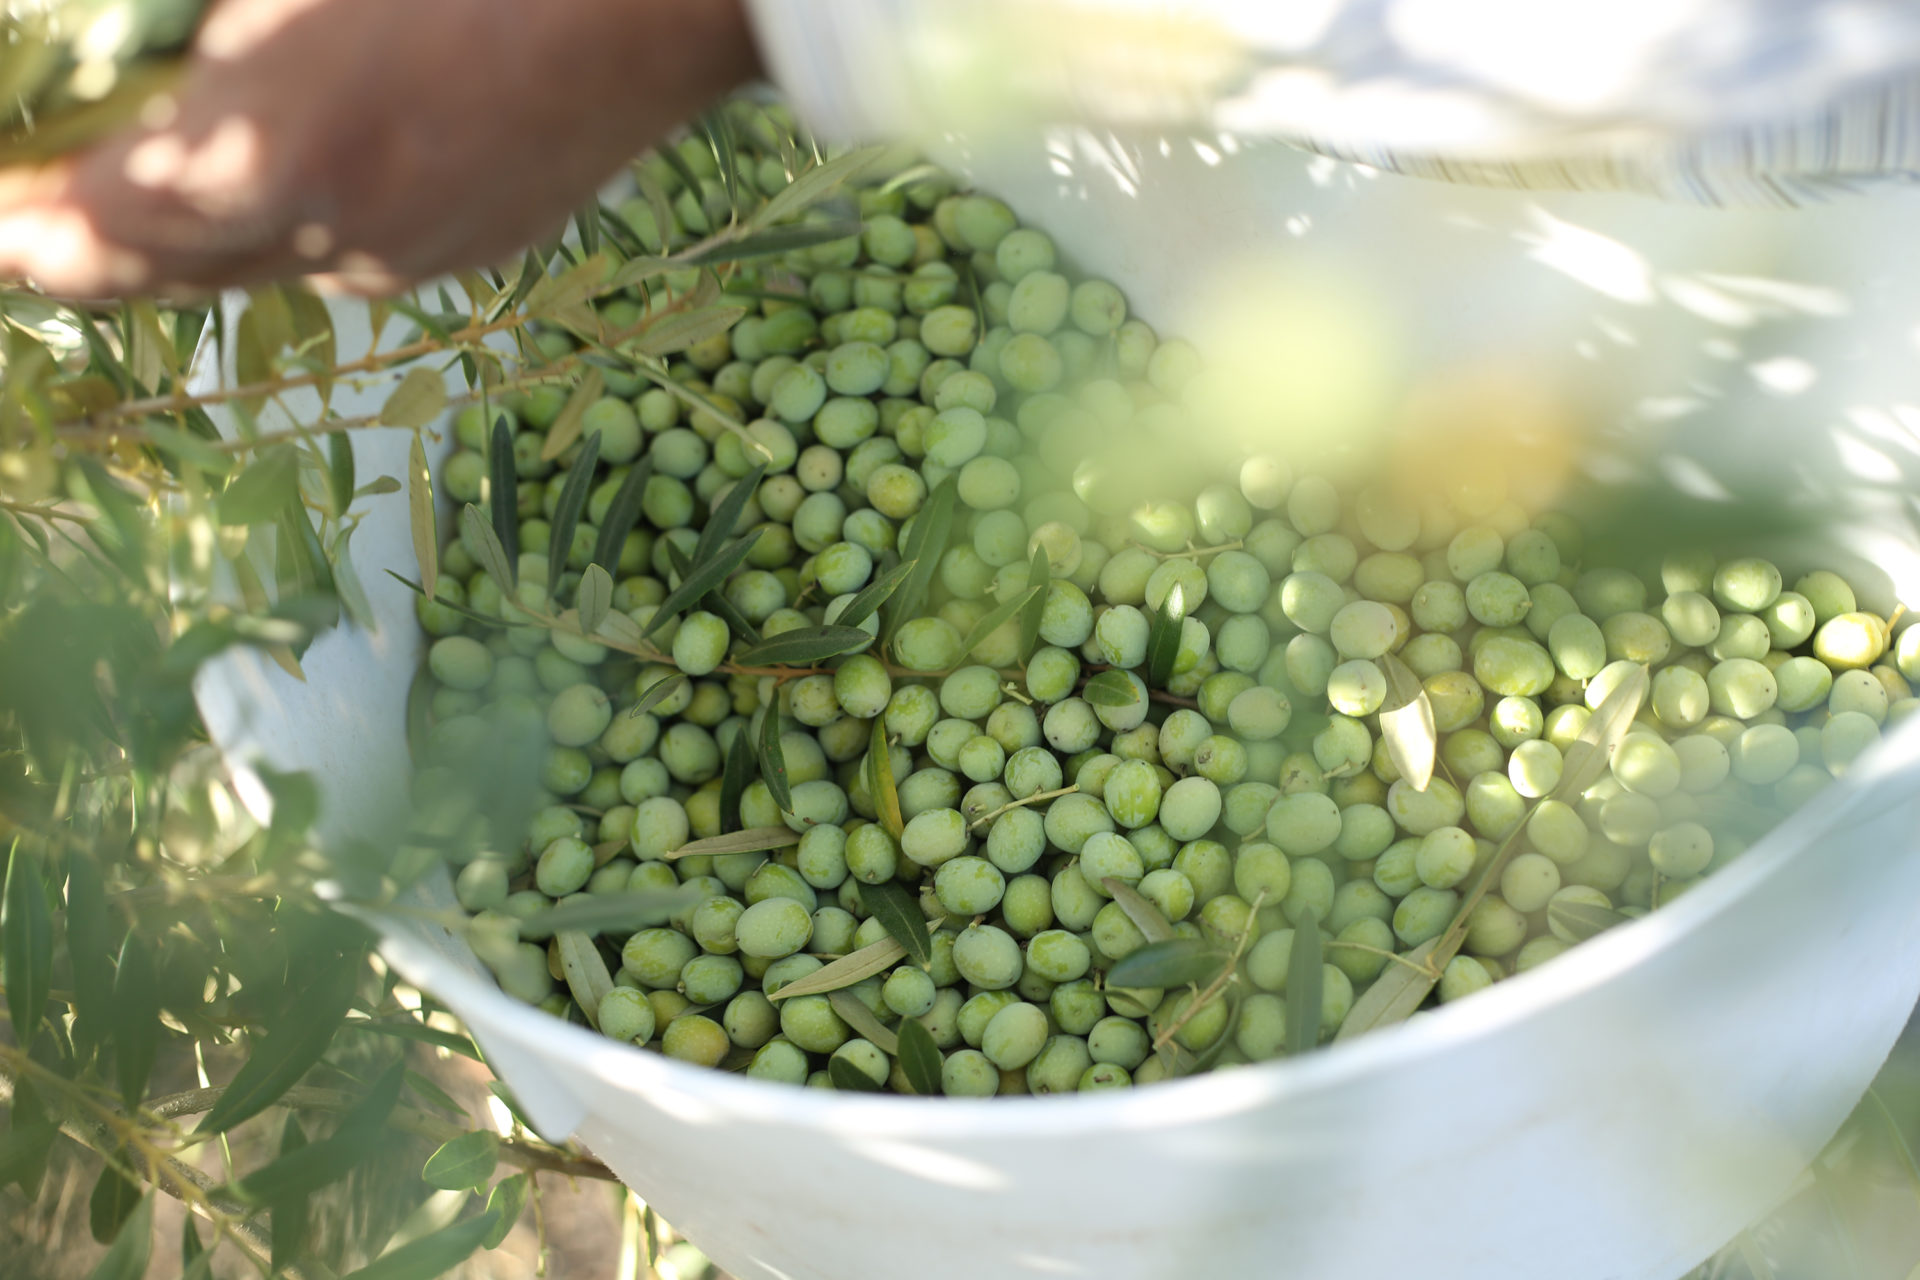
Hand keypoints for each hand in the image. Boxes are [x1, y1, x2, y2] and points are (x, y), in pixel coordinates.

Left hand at [0, 0, 758, 296]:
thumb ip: (215, 47)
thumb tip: (162, 123)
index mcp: (275, 147)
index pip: (112, 227)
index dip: (35, 235)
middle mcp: (340, 234)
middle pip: (183, 277)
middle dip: (95, 265)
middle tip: (33, 247)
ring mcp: (420, 253)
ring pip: (276, 271)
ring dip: (205, 248)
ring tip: (159, 217)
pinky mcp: (486, 246)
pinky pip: (361, 257)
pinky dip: (304, 233)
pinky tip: (306, 191)